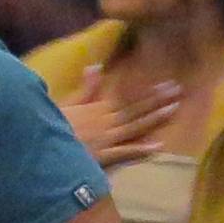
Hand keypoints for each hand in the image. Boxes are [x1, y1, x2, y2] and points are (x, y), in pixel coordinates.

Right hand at [61, 65, 176, 167]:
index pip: (129, 99)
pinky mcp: (102, 157)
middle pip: (137, 110)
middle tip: (179, 91)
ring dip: (154, 118)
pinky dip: (141, 150)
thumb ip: (85, 88)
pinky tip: (159, 146)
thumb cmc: (53, 126)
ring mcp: (107, 139)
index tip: (168, 85)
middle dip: (158, 100)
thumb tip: (95, 66)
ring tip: (174, 109)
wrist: (43, 146)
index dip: (150, 93)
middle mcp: (107, 121)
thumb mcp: (68, 104)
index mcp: (98, 109)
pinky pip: (124, 153)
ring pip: (135, 126)